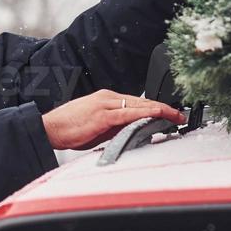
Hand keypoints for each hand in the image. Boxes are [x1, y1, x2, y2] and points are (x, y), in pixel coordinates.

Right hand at [41, 90, 186, 150]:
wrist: (49, 128)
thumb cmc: (69, 128)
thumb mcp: (97, 127)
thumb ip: (115, 128)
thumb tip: (133, 132)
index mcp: (107, 99)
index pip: (137, 102)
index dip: (156, 107)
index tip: (170, 114)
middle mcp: (108, 98)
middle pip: (142, 101)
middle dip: (164, 108)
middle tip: (181, 115)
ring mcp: (105, 104)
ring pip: (139, 105)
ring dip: (161, 111)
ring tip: (176, 117)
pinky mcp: (102, 115)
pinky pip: (129, 113)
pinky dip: (146, 114)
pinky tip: (158, 117)